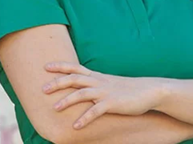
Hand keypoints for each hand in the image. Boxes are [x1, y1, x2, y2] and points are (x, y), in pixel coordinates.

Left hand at [42, 62, 162, 129]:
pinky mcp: (113, 103)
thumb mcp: (108, 83)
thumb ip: (95, 84)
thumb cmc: (127, 89)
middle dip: (57, 82)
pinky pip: (96, 111)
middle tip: (42, 89)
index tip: (45, 66)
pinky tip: (76, 126)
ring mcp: (105, 92)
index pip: (75, 68)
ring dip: (67, 100)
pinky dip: (85, 118)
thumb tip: (82, 88)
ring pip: (82, 93)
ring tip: (55, 108)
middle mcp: (98, 81)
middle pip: (74, 78)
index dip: (60, 66)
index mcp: (96, 76)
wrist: (149, 91)